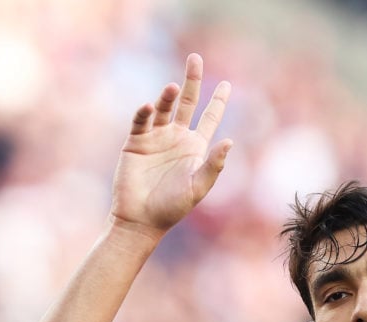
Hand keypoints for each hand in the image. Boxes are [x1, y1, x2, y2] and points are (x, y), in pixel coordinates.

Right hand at [109, 53, 231, 235]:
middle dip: (192, 81)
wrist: (141, 219)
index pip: (209, 118)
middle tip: (196, 58)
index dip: (218, 101)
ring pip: (163, 108)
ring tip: (173, 88)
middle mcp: (176, 138)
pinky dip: (144, 112)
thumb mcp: (198, 188)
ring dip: (168, 96)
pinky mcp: (136, 142)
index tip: (227, 83)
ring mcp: (156, 138)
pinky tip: (148, 106)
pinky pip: (141, 121)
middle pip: (187, 103)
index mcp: (195, 148)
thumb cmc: (172, 208)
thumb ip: (213, 165)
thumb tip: (230, 141)